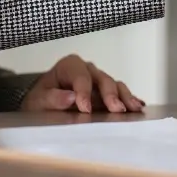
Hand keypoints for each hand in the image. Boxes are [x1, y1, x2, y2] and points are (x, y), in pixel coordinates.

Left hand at [20, 54, 144, 113]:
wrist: (43, 108)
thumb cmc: (41, 101)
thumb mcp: (38, 101)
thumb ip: (52, 98)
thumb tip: (70, 97)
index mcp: (69, 66)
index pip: (80, 76)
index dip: (84, 92)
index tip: (85, 108)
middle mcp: (88, 70)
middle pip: (102, 79)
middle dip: (110, 94)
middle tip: (116, 109)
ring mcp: (99, 81)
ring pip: (115, 85)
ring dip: (124, 97)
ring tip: (134, 108)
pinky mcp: (107, 94)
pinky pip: (121, 94)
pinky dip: (129, 99)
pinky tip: (138, 106)